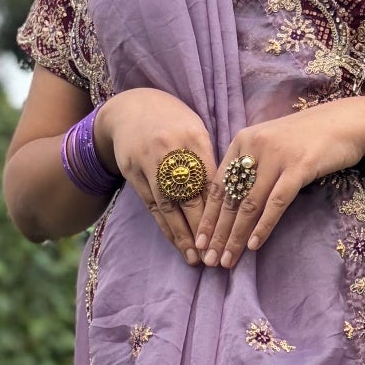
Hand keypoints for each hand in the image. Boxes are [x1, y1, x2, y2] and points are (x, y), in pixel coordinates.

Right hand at [94, 88, 215, 265]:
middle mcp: (170, 150)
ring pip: (169, 205)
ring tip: (195, 258)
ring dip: (183, 235)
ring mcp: (149, 162)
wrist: (131, 107)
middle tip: (216, 255)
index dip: (221, 210)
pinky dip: (165, 227)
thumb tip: (230, 196)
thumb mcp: (196, 131)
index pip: (211, 180)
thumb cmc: (174, 122)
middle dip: (204, 229)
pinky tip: (177, 243)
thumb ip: (209, 161)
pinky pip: (152, 205)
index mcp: (194, 137)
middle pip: (190, 196)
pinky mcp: (133, 172)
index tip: (233, 234)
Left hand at [196, 99, 364, 267]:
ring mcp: (277, 156)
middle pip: (230, 198)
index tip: (199, 242)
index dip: (206, 216)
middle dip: (217, 233)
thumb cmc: (307, 138)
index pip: (217, 185)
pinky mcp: (299, 167)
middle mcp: (254, 146)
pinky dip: (263, 226)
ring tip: (227, 259)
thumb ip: (250, 167)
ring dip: (236, 235)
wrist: (346, 122)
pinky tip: (253, 245)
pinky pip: (276, 202)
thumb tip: (231, 204)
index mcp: (242, 141)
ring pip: (249, 204)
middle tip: (208, 260)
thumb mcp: (271, 146)